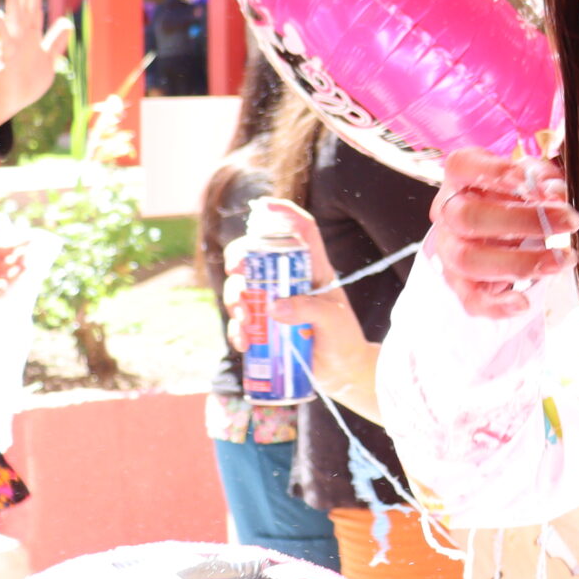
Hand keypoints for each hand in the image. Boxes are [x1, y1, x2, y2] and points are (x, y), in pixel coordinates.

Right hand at [0, 0, 73, 131]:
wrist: (13, 102)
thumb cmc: (28, 81)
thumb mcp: (48, 59)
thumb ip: (56, 41)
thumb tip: (67, 22)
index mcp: (31, 36)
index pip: (34, 7)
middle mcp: (21, 38)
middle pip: (24, 7)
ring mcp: (13, 47)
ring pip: (13, 20)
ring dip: (11, 1)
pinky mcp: (7, 60)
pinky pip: (4, 42)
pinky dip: (0, 28)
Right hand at [221, 199, 380, 413]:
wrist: (341, 373)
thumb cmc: (344, 339)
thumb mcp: (333, 321)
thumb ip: (309, 310)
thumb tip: (274, 307)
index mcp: (313, 269)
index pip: (302, 231)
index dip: (285, 213)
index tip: (263, 205)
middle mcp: (289, 281)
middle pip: (256, 255)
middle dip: (239, 259)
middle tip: (238, 273)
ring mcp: (273, 302)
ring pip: (241, 287)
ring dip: (234, 298)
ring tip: (244, 319)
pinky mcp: (263, 327)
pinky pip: (240, 322)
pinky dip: (237, 330)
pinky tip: (244, 343)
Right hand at [430, 149, 578, 319]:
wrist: (502, 222)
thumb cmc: (517, 192)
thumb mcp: (533, 175)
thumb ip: (545, 179)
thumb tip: (557, 193)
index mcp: (460, 176)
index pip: (461, 166)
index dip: (493, 171)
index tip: (529, 179)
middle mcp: (447, 211)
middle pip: (468, 217)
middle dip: (522, 220)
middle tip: (569, 222)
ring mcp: (449, 248)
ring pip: (468, 259)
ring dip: (519, 262)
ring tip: (562, 260)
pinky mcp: (460, 282)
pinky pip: (470, 299)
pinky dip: (496, 305)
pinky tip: (524, 302)